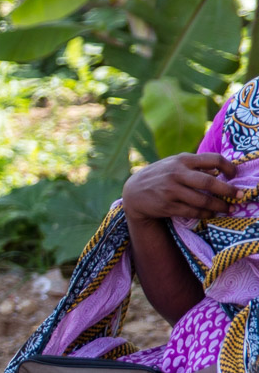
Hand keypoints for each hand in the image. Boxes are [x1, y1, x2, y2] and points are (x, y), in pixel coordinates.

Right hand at [123, 152, 237, 222]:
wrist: (133, 192)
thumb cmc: (159, 176)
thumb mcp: (173, 164)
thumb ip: (195, 166)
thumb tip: (218, 172)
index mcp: (181, 160)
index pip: (213, 159)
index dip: (229, 167)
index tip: (235, 175)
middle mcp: (176, 174)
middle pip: (210, 182)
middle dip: (228, 191)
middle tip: (240, 196)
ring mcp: (170, 190)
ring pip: (202, 200)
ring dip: (219, 206)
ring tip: (228, 208)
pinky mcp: (167, 206)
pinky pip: (192, 211)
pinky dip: (205, 213)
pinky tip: (210, 213)